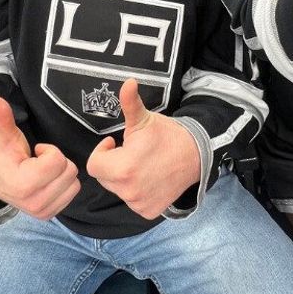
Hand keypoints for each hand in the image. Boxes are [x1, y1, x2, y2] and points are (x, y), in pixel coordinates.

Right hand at [0, 96, 80, 219]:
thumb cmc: (3, 155)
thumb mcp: (3, 135)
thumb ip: (2, 118)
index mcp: (22, 184)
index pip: (58, 160)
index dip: (49, 150)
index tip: (36, 151)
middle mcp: (34, 202)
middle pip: (69, 170)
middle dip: (57, 161)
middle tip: (38, 162)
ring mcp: (42, 210)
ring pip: (74, 181)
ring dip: (62, 172)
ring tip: (41, 171)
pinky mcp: (49, 214)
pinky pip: (74, 192)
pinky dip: (65, 183)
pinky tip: (47, 181)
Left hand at [87, 79, 200, 219]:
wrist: (198, 154)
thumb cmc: (167, 135)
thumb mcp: (144, 120)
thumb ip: (130, 103)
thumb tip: (128, 81)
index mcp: (122, 167)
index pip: (94, 165)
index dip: (103, 152)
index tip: (116, 143)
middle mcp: (129, 190)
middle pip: (105, 178)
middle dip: (113, 165)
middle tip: (132, 154)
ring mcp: (139, 203)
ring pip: (118, 190)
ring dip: (124, 179)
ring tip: (143, 166)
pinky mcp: (149, 211)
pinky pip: (132, 202)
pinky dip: (137, 193)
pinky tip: (150, 180)